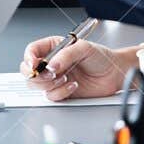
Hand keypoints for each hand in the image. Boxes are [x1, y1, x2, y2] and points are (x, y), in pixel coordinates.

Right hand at [19, 38, 136, 100]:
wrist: (114, 74)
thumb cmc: (101, 57)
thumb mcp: (83, 48)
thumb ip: (65, 55)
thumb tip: (51, 65)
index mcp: (53, 47)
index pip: (32, 51)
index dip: (29, 58)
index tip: (34, 64)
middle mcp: (51, 63)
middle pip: (29, 71)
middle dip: (37, 75)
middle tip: (51, 74)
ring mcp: (55, 79)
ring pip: (37, 86)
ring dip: (50, 84)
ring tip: (65, 78)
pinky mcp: (61, 92)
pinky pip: (51, 96)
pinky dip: (61, 92)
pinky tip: (73, 86)